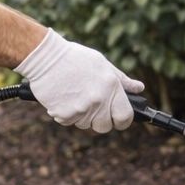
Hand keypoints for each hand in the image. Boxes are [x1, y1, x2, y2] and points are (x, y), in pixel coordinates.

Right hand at [17, 29, 142, 132]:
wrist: (44, 57)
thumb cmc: (74, 58)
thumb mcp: (102, 64)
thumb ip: (121, 80)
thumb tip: (139, 88)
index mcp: (111, 86)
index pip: (125, 116)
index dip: (122, 120)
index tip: (118, 119)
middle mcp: (99, 100)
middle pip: (105, 126)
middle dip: (100, 120)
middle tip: (91, 106)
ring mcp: (81, 109)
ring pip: (85, 124)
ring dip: (80, 115)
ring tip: (74, 95)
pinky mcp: (64, 115)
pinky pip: (68, 122)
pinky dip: (65, 114)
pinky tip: (63, 97)